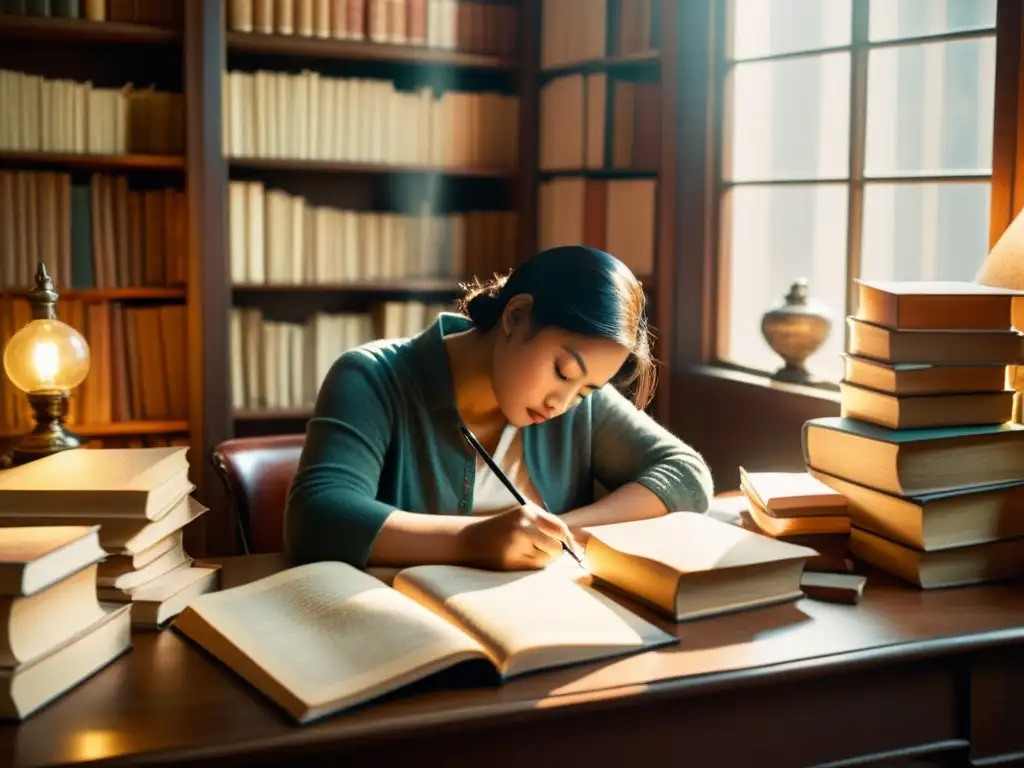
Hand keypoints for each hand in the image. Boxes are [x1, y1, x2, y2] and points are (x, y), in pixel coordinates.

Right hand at [457, 503, 578, 570]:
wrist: (469, 540)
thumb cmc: (501, 530)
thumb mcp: (522, 519)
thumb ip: (545, 525)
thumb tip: (574, 544)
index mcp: (528, 512)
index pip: (559, 527)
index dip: (569, 541)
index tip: (574, 550)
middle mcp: (524, 526)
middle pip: (557, 546)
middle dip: (555, 552)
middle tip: (542, 551)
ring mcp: (517, 544)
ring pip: (547, 559)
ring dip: (542, 559)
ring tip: (524, 552)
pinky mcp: (512, 560)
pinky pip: (535, 567)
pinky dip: (532, 566)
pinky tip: (517, 559)